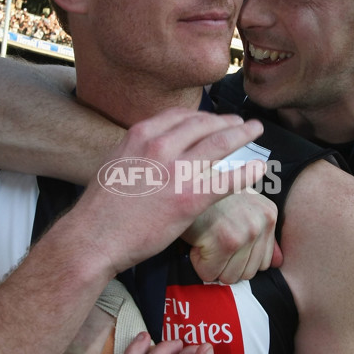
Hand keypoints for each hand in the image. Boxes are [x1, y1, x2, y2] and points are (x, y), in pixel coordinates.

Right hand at [75, 108, 267, 276]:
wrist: (94, 237)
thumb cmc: (101, 206)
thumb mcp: (115, 161)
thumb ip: (138, 150)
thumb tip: (154, 149)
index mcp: (142, 134)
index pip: (182, 116)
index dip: (204, 116)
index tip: (214, 119)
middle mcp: (161, 145)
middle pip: (205, 124)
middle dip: (228, 121)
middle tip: (243, 123)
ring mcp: (176, 171)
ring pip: (221, 144)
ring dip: (243, 135)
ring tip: (255, 131)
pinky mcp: (188, 199)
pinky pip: (226, 181)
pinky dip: (246, 172)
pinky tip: (259, 169)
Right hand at [182, 189, 282, 282]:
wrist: (183, 180)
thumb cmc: (209, 194)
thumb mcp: (241, 207)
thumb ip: (263, 236)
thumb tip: (278, 263)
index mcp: (269, 214)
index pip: (263, 263)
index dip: (238, 257)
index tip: (224, 237)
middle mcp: (263, 222)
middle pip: (247, 274)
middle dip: (225, 263)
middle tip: (212, 238)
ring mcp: (247, 231)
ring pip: (230, 277)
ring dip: (211, 264)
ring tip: (206, 238)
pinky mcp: (227, 240)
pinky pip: (210, 274)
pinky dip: (198, 262)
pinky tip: (197, 240)